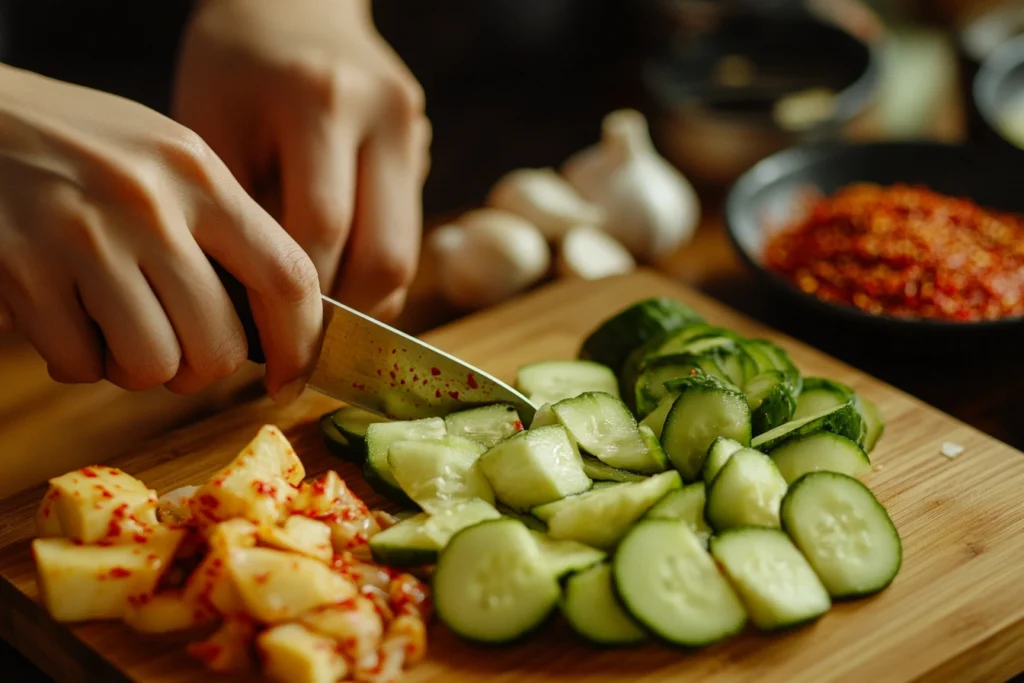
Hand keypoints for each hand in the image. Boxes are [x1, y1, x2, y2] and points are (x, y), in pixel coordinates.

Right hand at [0, 65, 321, 402]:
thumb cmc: (78, 145)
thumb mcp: (165, 160)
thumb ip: (221, 228)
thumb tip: (277, 322)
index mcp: (199, 174)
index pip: (288, 276)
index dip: (300, 343)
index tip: (291, 377)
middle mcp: (151, 205)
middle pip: (221, 344)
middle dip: (202, 368)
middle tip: (175, 347)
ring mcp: (84, 238)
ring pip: (154, 365)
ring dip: (137, 367)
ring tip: (112, 326)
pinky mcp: (24, 270)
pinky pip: (80, 364)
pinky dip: (76, 360)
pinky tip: (62, 318)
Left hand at [173, 0, 430, 321]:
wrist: (292, 0)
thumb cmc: (233, 65)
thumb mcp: (212, 129)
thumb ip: (240, 219)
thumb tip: (258, 322)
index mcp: (320, 102)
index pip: (321, 231)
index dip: (298, 302)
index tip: (271, 350)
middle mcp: (383, 115)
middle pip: (385, 254)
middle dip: (345, 316)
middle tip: (304, 351)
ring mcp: (414, 128)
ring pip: (407, 252)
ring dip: (366, 300)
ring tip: (320, 324)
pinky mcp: (424, 143)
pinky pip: (406, 230)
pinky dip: (372, 266)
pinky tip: (337, 278)